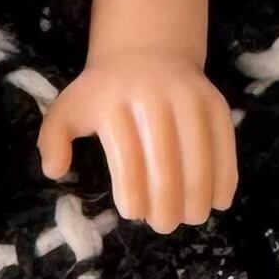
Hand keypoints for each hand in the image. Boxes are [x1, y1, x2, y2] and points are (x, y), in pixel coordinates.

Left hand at [38, 51, 238, 232]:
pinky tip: (219, 201)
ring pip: (199, 156)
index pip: (126, 158)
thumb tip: (55, 171)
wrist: (144, 52)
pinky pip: (224, 144)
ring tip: (191, 217)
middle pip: (165, 161)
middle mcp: (154, 98)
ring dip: (198, 195)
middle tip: (164, 225)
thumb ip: (52, 140)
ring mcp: (189, 98)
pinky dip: (225, 176)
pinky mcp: (215, 103)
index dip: (133, 194)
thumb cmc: (102, 92)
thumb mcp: (68, 109)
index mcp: (115, 103)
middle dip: (167, 202)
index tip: (134, 214)